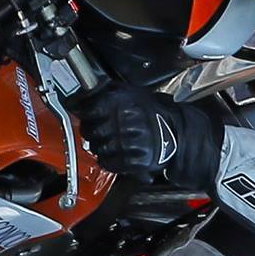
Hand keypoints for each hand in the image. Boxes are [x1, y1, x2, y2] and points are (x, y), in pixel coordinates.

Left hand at [78, 85, 221, 187]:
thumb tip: (79, 97)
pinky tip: (111, 154)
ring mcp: (131, 142)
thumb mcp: (131, 93)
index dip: (83, 114)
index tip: (81, 114)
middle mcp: (126, 121)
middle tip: (94, 131)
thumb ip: (106, 92)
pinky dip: (106, 160)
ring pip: (98, 148)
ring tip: (106, 142)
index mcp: (123, 102)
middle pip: (91, 131)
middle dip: (90, 132)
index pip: (90, 110)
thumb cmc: (152, 112)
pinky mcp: (136, 160)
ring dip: (98, 147)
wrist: (175, 132)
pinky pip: (109, 163)